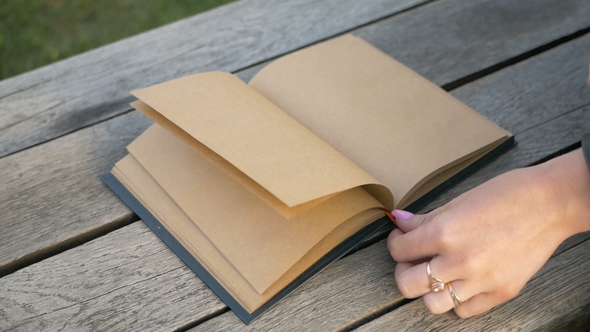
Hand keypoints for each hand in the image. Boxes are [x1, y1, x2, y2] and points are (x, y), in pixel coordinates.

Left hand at [387, 149, 589, 317]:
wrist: (550, 205)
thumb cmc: (506, 195)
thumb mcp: (458, 200)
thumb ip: (426, 218)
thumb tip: (401, 223)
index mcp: (445, 232)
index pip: (400, 250)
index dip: (395, 243)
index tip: (400, 239)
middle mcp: (459, 261)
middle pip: (407, 284)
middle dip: (403, 270)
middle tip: (411, 260)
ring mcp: (481, 281)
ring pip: (432, 304)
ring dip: (427, 290)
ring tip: (434, 274)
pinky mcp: (500, 293)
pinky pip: (464, 311)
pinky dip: (456, 300)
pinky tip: (459, 282)